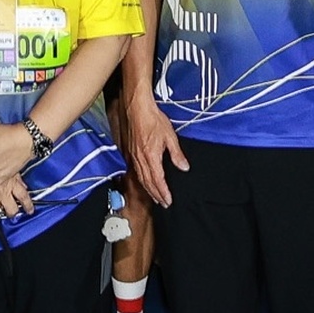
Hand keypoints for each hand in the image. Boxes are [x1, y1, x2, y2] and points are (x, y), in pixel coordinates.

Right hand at [120, 91, 186, 208]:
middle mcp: (140, 159)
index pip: (158, 180)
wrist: (136, 108)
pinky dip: (142, 180)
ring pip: (141, 178)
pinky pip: (136, 171)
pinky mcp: (130, 152)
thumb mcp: (170, 136)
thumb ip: (176, 154)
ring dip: (148, 189)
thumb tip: (183, 166)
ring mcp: (133, 156)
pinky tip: (145, 181)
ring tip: (155, 197)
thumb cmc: (152, 119)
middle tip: (163, 204)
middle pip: (148, 183)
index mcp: (151, 157)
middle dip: (156, 195)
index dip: (163, 192)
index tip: (168, 201)